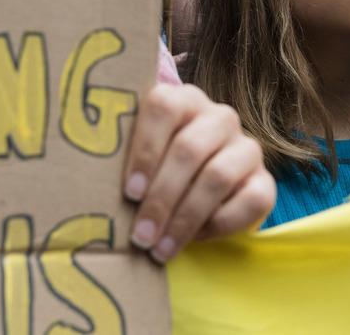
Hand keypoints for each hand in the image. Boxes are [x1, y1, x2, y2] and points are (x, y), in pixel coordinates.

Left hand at [123, 83, 275, 262]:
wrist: (203, 194)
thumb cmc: (157, 173)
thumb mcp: (139, 159)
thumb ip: (119, 157)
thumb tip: (84, 185)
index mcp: (183, 101)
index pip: (164, 106)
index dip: (145, 149)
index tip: (129, 192)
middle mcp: (220, 117)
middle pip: (190, 148)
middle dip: (162, 197)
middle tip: (141, 235)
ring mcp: (246, 147)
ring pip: (218, 175)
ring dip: (185, 218)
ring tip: (160, 248)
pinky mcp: (265, 180)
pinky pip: (249, 200)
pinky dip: (218, 225)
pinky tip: (195, 240)